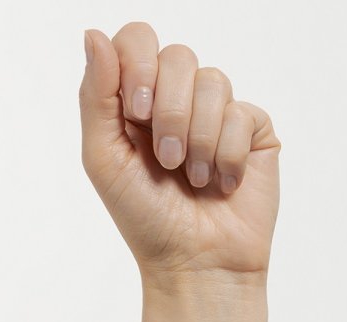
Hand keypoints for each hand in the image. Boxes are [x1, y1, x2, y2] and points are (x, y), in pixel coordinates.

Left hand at [79, 22, 280, 287]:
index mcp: (136, 104)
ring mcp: (217, 115)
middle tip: (167, 161)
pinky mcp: (252, 133)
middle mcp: (177, 103)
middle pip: (177, 57)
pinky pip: (243, 113)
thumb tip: (94, 33)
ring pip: (214, 81)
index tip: (138, 114)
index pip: (137, 41)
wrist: (196, 263)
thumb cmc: (146, 219)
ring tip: (194, 179)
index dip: (138, 65)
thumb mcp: (105, 159)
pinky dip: (227, 153)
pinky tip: (222, 183)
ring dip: (199, 138)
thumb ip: (97, 97)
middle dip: (170, 112)